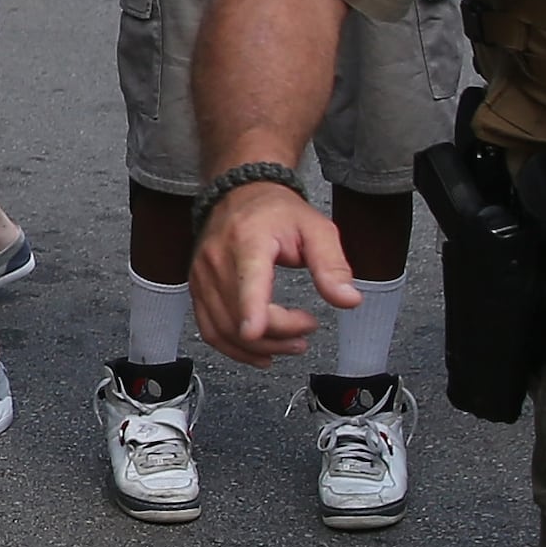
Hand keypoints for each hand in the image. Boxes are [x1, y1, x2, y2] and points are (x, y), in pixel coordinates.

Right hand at [190, 180, 355, 365]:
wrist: (241, 194)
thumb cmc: (277, 212)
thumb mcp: (316, 230)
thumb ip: (332, 266)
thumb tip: (348, 300)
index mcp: (248, 240)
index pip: (247, 279)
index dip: (251, 310)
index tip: (254, 332)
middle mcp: (217, 259)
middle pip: (241, 314)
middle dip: (279, 334)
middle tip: (308, 328)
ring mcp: (202, 276)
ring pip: (224, 328)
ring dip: (260, 347)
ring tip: (292, 343)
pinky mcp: (197, 289)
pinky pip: (209, 330)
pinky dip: (234, 348)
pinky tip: (259, 352)